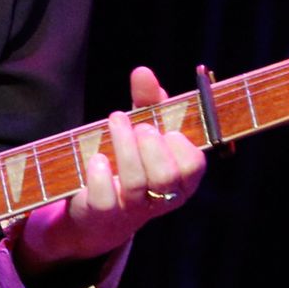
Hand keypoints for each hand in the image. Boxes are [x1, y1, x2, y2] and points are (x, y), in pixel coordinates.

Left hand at [16, 67, 205, 270]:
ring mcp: (131, 211)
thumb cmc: (129, 160)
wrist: (95, 209)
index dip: (181, 145)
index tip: (165, 129)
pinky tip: (98, 158)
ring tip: (115, 120)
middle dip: (152, 145)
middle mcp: (160, 199)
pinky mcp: (101, 216)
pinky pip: (105, 200)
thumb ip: (147, 101)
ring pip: (137, 184)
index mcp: (180, 180)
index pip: (194, 166)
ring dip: (125, 146)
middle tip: (138, 124)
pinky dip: (101, 175)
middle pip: (167, 176)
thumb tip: (143, 72)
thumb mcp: (142, 129)